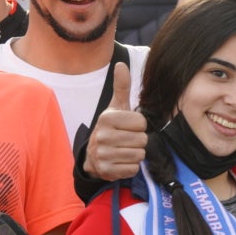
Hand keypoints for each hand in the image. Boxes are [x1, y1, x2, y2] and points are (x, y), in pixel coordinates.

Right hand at [84, 62, 147, 181]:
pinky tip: (120, 161)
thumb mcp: (116, 107)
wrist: (93, 155)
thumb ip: (122, 87)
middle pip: (142, 140)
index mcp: (107, 118)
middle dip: (138, 141)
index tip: (127, 127)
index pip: (141, 123)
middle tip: (125, 140)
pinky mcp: (106, 170)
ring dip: (135, 154)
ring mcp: (102, 154)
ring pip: (139, 155)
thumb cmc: (111, 128)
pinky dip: (130, 167)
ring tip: (123, 150)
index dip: (138, 126)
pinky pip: (132, 169)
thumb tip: (120, 64)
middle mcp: (102, 136)